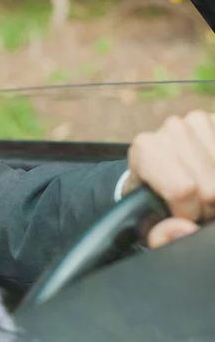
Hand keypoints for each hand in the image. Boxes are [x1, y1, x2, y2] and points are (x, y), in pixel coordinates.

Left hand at [124, 110, 214, 246]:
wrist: (159, 166)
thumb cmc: (153, 194)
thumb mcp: (146, 218)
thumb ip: (158, 233)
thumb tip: (182, 230)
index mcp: (146, 149)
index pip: (182, 190)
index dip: (190, 213)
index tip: (185, 218)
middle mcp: (171, 129)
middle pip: (209, 186)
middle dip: (207, 207)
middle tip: (197, 207)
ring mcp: (198, 122)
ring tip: (205, 195)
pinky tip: (212, 178)